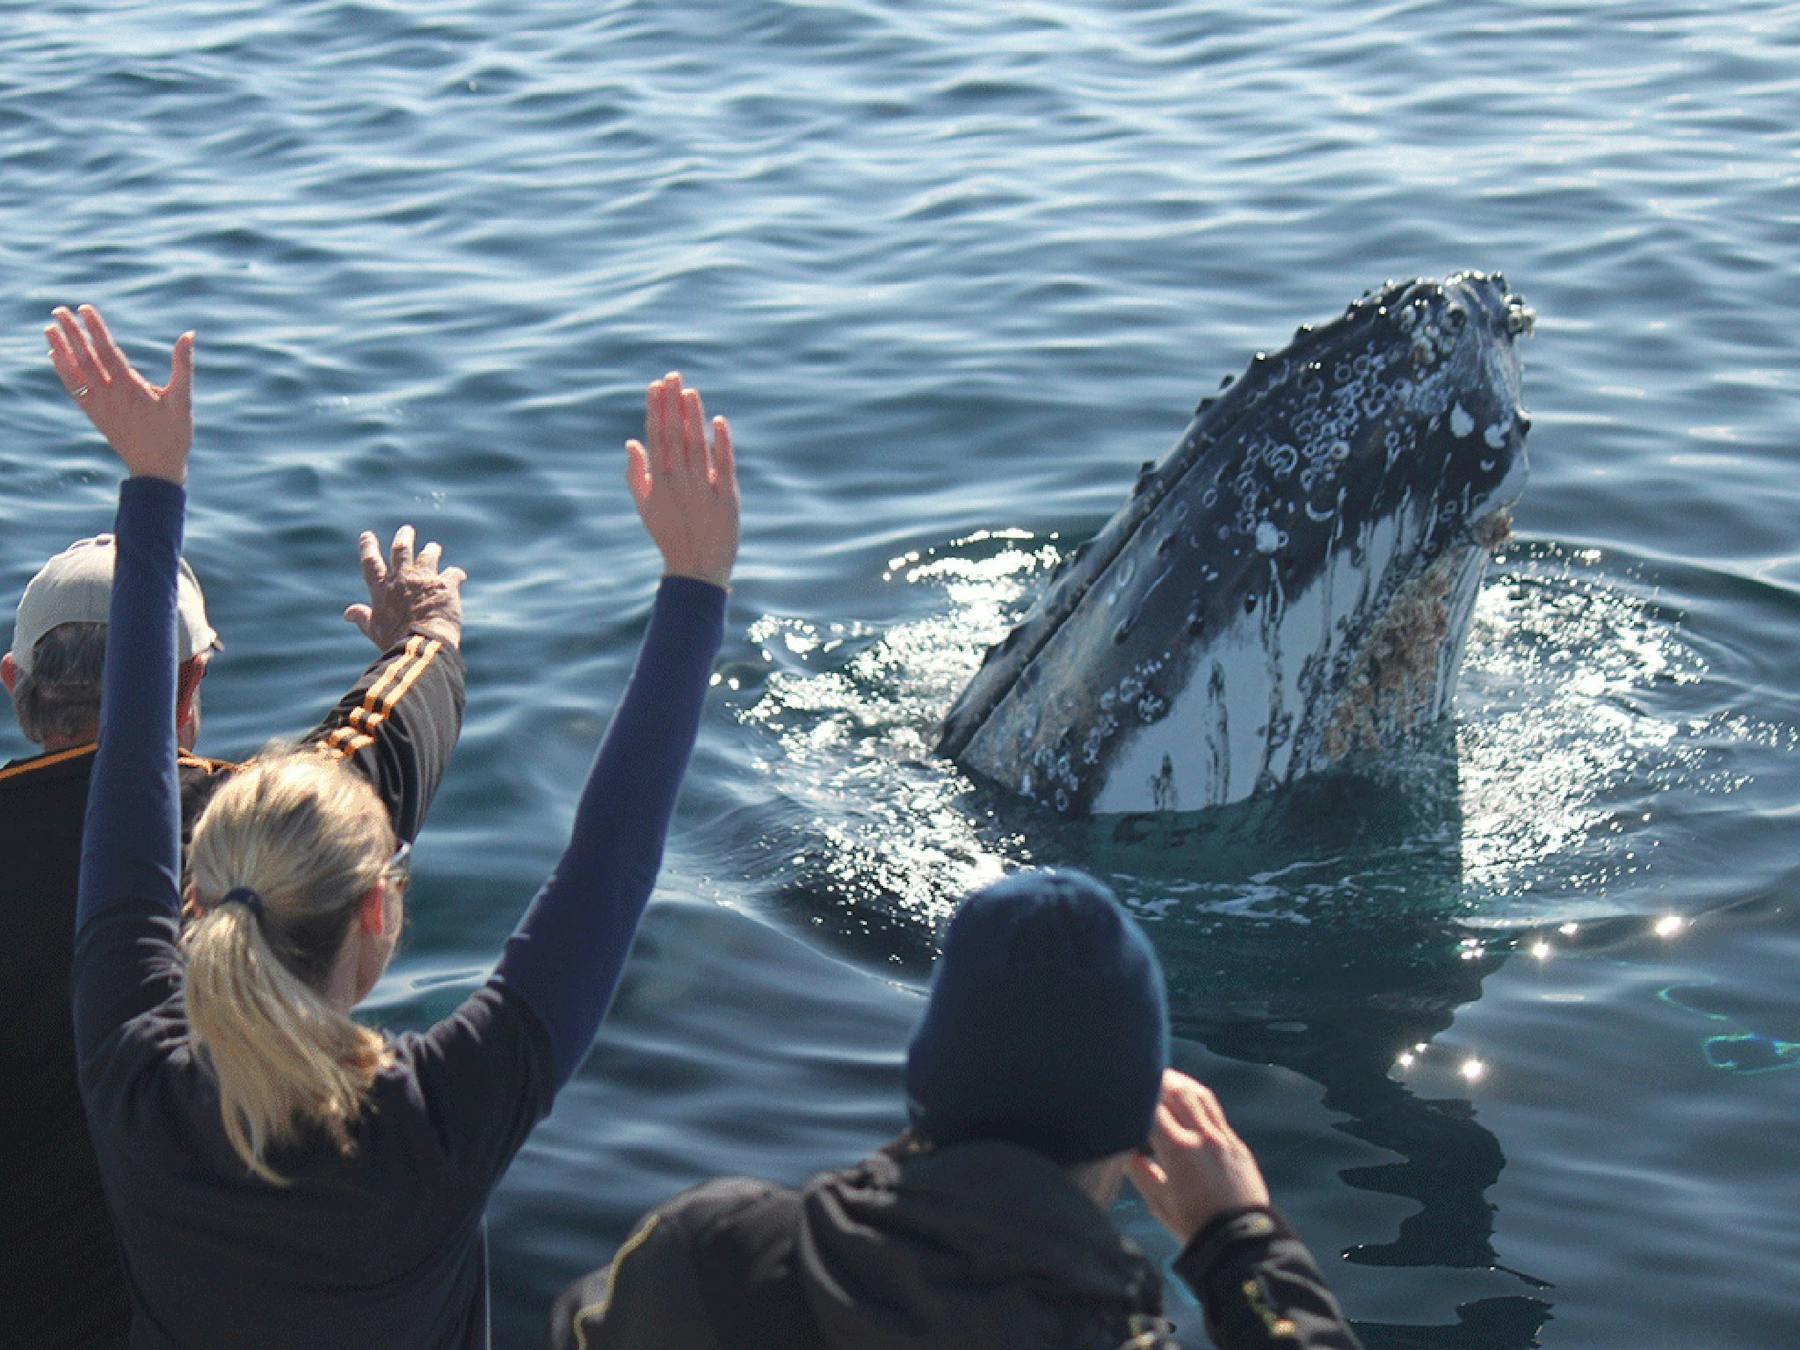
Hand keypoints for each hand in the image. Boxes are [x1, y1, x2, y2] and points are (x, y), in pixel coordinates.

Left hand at [46, 305, 193, 484]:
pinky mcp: (94, 414)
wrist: (155, 469)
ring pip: (75, 372)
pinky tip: (55, 355)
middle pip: (86, 358)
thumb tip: (189, 335)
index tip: (84, 309)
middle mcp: (110, 396)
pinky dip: (63, 370)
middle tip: (59, 310)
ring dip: (61, 349)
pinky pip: (73, 388)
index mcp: (131, 389)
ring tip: (49, 328)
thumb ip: (183, 366)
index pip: (108, 352)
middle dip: (72, 332)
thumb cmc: (174, 434)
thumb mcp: (183, 400)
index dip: (95, 329)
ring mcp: (99, 406)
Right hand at [344, 524, 467, 649]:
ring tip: (433, 547)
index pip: (371, 563)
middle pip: (401, 551)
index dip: (368, 547)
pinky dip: (456, 574)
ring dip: (431, 551)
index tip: (367, 535)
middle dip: (403, 538)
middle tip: (407, 530)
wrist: (424, 643)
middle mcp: (403, 579)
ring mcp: (425, 579)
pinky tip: (459, 575)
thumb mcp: (375, 630)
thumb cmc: (396, 640)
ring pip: (428, 556)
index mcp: (383, 589)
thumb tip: (348, 613)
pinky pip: (453, 574)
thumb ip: (363, 618)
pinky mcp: (446, 585)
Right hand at [626, 372, 738, 588]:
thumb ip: (636, 473)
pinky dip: (721, 443)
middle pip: (675, 434)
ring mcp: (703, 488)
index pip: (657, 436)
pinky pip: (723, 465)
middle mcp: (679, 480)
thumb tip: (632, 442)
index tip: (657, 385)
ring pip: (697, 444)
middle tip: (674, 376)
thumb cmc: (669, 535)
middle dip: (673, 402)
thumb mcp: (645, 506)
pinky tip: (718, 421)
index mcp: (659, 480)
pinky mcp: (726, 497)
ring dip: (693, 416)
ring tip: (691, 391)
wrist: (696, 568)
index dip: (657, 408)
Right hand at [1128, 1070, 1271, 1244]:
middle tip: (1140, 1075)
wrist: (1242, 1241)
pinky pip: (1215, 1111)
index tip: (1122, 1092)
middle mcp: (1202, 1137)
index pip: (1152, 1108)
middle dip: (1157, 1080)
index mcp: (1179, 1150)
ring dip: (1180, 1083)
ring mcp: (1223, 1138)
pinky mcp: (1236, 1144)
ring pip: (1199, 1096)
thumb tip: (1123, 1149)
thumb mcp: (1159, 1201)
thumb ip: (1139, 1171)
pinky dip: (1198, 1099)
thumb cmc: (1195, 1226)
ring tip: (1164, 1079)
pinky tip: (1189, 1100)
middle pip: (1177, 1092)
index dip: (1135, 1096)